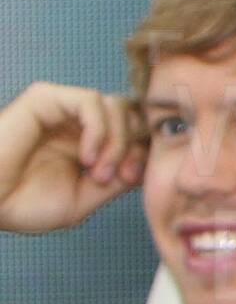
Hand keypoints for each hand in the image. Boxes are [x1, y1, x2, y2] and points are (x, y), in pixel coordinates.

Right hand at [0, 82, 145, 234]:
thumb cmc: (22, 204)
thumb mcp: (84, 198)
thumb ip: (117, 180)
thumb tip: (146, 163)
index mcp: (87, 144)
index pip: (134, 131)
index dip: (143, 151)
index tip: (133, 179)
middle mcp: (76, 124)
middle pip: (131, 114)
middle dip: (135, 145)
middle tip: (120, 176)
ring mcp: (61, 109)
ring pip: (116, 106)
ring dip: (117, 142)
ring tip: (98, 172)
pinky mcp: (45, 99)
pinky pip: (90, 101)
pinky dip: (99, 130)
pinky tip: (87, 156)